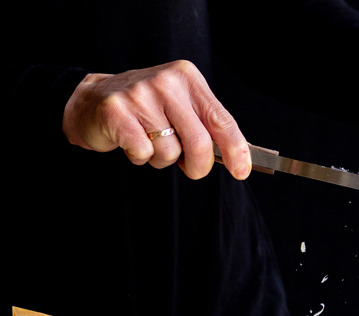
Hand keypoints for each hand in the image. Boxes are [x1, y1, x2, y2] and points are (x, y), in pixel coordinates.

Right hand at [62, 60, 250, 179]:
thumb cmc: (147, 110)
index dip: (235, 149)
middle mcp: (166, 82)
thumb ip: (207, 126)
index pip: (221, 119)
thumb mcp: (181, 107)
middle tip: (190, 168)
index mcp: (187, 78)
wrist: (92, 101)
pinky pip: (143, 154)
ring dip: (162, 160)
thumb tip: (238, 158)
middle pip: (199, 143)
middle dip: (198, 166)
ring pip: (170, 152)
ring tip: (150, 142)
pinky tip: (131, 142)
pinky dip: (140, 158)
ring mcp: (140, 95)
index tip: (242, 171)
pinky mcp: (117, 112)